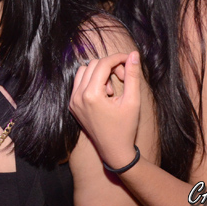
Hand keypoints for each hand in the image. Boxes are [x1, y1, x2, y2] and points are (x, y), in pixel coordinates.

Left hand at [70, 52, 142, 167]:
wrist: (114, 151)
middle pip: (93, 65)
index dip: (118, 58)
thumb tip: (134, 54)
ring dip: (99, 73)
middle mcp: (77, 96)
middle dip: (110, 67)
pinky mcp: (72, 105)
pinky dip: (92, 82)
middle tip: (123, 79)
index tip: (129, 59)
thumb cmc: (125, 128)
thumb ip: (132, 75)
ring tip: (112, 90)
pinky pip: (79, 83)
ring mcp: (73, 101)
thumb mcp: (132, 101)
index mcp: (91, 95)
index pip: (103, 64)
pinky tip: (104, 95)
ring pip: (84, 71)